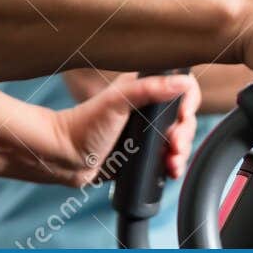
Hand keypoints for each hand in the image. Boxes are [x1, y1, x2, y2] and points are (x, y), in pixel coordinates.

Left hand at [52, 72, 199, 188]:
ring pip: (179, 140)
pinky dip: (174, 165)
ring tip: (173, 163)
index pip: (182, 87)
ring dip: (182, 152)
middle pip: (184, 118)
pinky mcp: (143, 154)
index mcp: (144, 88)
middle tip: (175, 146)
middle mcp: (148, 108)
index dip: (189, 101)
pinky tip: (171, 171)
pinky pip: (168, 158)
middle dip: (185, 134)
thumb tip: (182, 81)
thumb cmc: (83, 126)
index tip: (183, 116)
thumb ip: (150, 88)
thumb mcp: (118, 101)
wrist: (63, 158)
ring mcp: (147, 133)